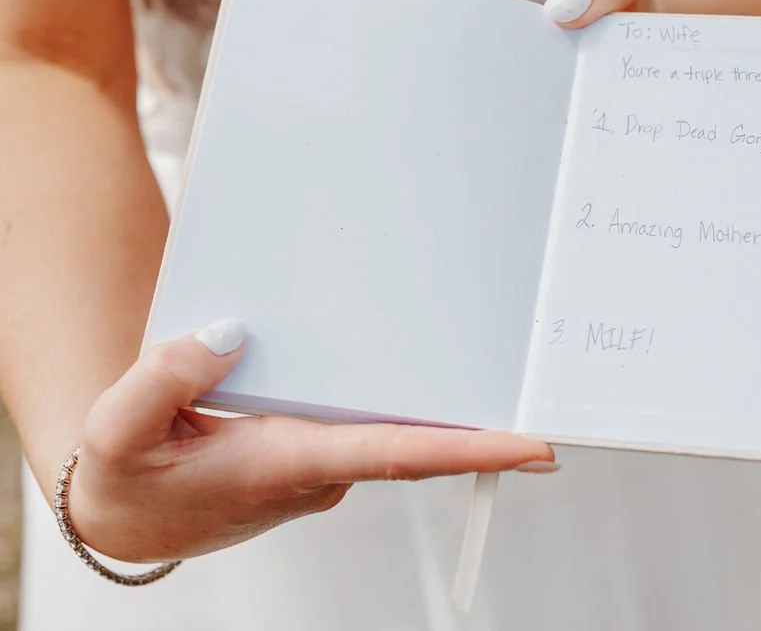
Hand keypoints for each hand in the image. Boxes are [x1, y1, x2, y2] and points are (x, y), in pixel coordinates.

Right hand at [70, 318, 557, 563]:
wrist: (128, 518)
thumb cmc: (130, 481)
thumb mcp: (121, 430)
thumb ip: (166, 379)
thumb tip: (227, 334)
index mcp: (289, 465)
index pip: (398, 457)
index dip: (472, 450)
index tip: (537, 446)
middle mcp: (322, 469)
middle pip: (415, 440)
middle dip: (484, 421)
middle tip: (547, 382)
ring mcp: (323, 464)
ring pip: (391, 428)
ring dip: (439, 405)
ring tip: (488, 349)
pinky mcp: (314, 452)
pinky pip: (365, 424)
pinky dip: (391, 402)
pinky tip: (399, 359)